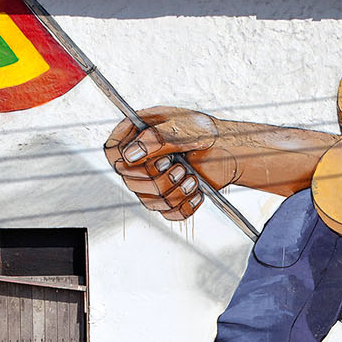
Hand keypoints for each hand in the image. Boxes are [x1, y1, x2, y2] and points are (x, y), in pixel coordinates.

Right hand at [102, 107, 239, 220]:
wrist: (229, 150)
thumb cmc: (206, 131)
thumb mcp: (185, 128)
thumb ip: (157, 138)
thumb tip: (130, 154)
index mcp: (137, 134)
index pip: (113, 153)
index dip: (128, 161)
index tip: (158, 159)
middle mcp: (139, 160)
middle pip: (130, 182)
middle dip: (160, 179)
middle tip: (180, 167)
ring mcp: (151, 182)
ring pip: (149, 202)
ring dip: (175, 193)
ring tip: (192, 179)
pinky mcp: (167, 199)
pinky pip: (168, 214)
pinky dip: (186, 206)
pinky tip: (197, 192)